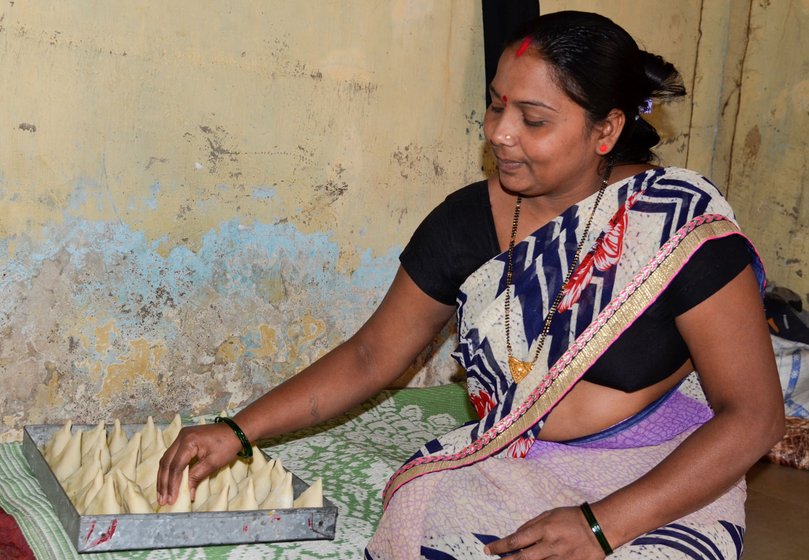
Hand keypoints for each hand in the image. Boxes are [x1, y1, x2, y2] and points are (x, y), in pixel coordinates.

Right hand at [156, 423, 241, 504]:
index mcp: (188, 441)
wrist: (236, 430)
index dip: (172, 485)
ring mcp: (181, 437)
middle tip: (162, 500)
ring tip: (162, 495)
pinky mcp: (183, 439)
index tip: (171, 499)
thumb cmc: (228, 445)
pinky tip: (167, 482)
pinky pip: (171, 456)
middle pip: (166, 463)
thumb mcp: (213, 463)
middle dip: (164, 483)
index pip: (176, 466)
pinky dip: (169, 470)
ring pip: (166, 460)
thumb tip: (188, 494)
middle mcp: (181, 437)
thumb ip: (196, 477)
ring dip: (163, 478)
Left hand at [483, 506, 605, 558]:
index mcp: (544, 529)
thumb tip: (516, 536)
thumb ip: (531, 525)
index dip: (500, 546)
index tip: (489, 550)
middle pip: (523, 558)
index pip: (516, 540)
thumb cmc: (572, 518)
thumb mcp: (549, 514)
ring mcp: (561, 558)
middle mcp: (551, 545)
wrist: (600, 527)